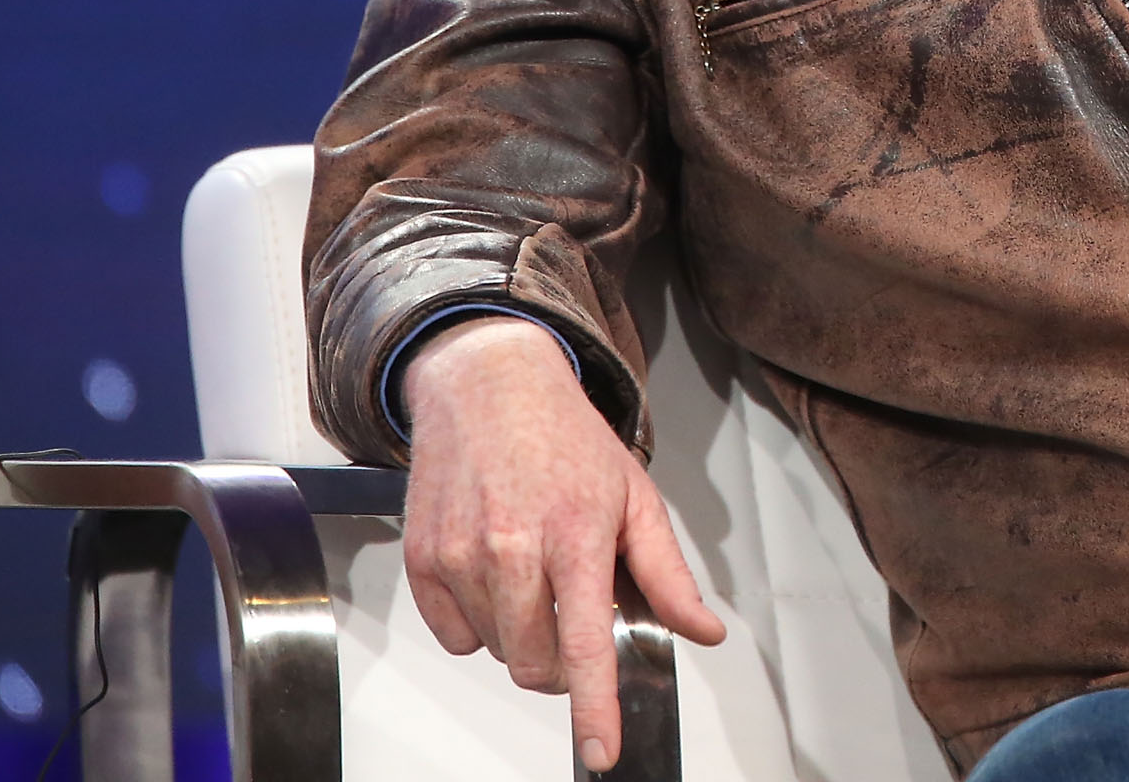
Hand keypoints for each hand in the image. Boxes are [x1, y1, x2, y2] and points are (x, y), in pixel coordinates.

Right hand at [401, 317, 723, 772]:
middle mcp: (513, 547)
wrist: (487, 384)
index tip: (602, 751)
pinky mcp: (424, 558)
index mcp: (577, 534)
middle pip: (537, 664)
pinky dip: (478, 624)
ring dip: (522, 636)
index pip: (587, 644)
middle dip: (563, 662)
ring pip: (497, 652)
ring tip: (534, 573)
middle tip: (573, 614)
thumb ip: (669, 575)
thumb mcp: (635, 497)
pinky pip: (454, 636)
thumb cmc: (565, 437)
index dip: (595, 708)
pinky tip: (496, 576)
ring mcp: (462, 554)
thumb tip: (704, 631)